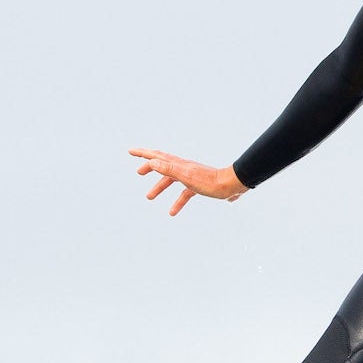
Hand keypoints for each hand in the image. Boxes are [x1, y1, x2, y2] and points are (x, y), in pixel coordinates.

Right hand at [130, 148, 245, 215]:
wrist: (232, 185)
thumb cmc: (209, 181)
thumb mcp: (186, 176)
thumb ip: (169, 169)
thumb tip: (152, 162)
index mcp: (178, 164)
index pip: (157, 156)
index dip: (143, 153)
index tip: (130, 151)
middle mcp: (184, 168)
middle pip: (163, 165)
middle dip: (150, 168)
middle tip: (139, 173)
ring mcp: (192, 177)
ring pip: (172, 180)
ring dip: (160, 187)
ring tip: (149, 197)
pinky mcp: (200, 186)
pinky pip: (185, 193)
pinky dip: (178, 201)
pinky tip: (173, 212)